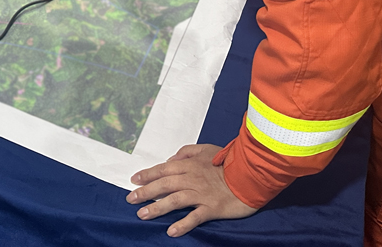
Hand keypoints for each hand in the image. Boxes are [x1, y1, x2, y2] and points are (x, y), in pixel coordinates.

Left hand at [127, 144, 257, 236]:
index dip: (147, 175)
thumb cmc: (229, 161)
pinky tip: (171, 231)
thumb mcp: (206, 149)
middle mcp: (192, 179)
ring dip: (157, 208)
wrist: (251, 174)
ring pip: (174, 201)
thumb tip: (171, 160)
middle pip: (164, 185)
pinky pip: (195, 217)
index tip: (134, 180)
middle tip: (130, 199)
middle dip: (145, 192)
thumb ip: (187, 152)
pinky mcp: (212, 208)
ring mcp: (201, 194)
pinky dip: (183, 224)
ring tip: (143, 215)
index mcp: (190, 165)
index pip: (163, 169)